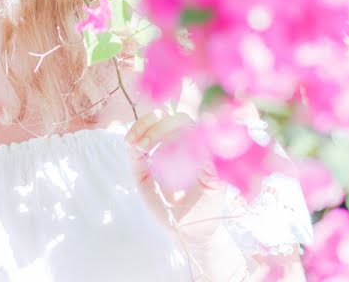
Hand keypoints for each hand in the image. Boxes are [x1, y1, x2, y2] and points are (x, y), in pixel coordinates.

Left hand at [125, 110, 225, 245]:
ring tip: (147, 150)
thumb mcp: (142, 176)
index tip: (129, 140)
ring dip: (165, 133)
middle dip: (155, 127)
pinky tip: (171, 160)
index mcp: (178, 143)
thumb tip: (132, 136)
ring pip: (194, 128)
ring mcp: (209, 157)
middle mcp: (196, 145)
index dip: (145, 122)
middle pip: (181, 118)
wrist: (182, 232)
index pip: (166, 117)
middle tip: (140, 147)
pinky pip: (208, 151)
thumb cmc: (164, 203)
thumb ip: (136, 154)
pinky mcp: (218, 173)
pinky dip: (187, 149)